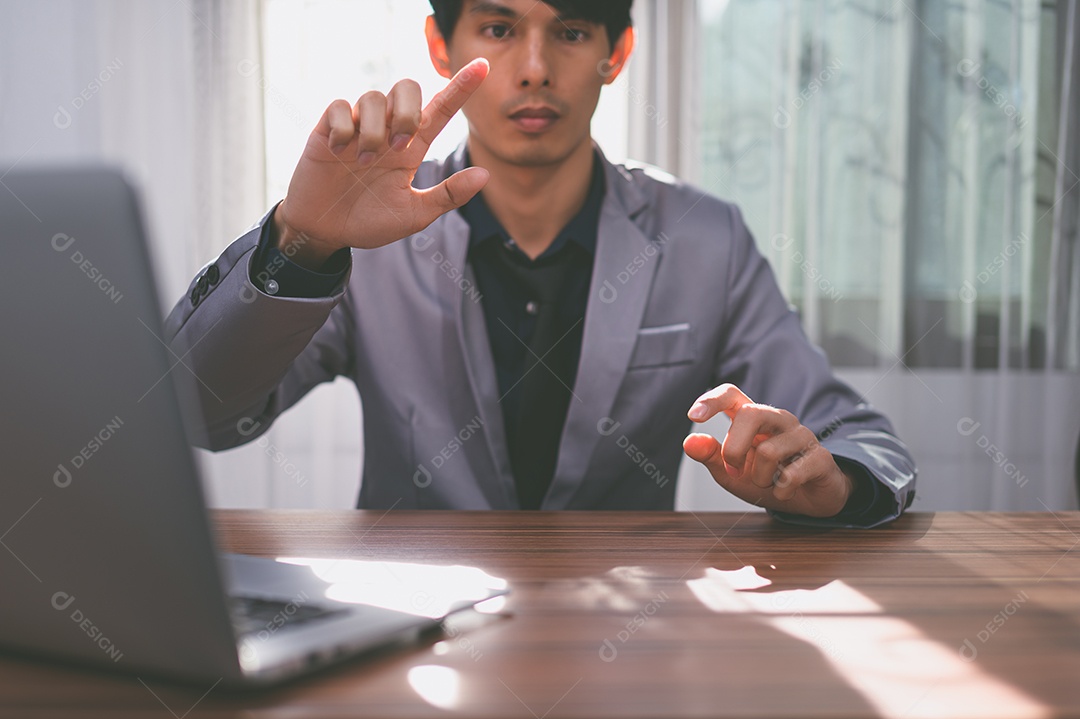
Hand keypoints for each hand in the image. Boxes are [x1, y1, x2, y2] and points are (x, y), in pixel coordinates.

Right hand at [273, 58, 491, 267]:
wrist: (326, 232)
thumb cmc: (370, 222)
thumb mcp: (414, 215)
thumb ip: (448, 195)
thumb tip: (485, 174)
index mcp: (412, 147)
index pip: (441, 109)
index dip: (461, 87)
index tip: (483, 66)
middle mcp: (388, 131)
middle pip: (407, 87)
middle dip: (408, 111)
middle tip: (401, 145)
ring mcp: (358, 127)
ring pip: (374, 97)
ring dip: (374, 130)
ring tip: (363, 162)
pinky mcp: (326, 129)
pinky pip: (339, 106)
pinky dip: (343, 128)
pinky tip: (338, 152)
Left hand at [682, 384, 853, 516]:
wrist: (808, 501)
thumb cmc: (767, 479)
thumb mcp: (731, 473)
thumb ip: (710, 456)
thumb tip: (690, 442)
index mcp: (753, 419)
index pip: (732, 395)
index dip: (712, 400)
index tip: (693, 415)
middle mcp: (778, 420)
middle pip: (751, 413)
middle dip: (734, 449)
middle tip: (735, 470)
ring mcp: (802, 435)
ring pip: (768, 450)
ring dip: (760, 478)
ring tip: (768, 482)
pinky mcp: (821, 457)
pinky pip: (792, 475)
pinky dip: (781, 491)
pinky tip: (785, 490)